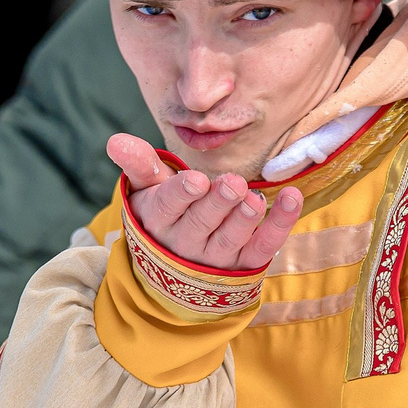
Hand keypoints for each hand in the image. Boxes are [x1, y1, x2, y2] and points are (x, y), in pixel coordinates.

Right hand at [108, 133, 300, 271]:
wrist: (180, 267)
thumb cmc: (167, 213)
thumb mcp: (149, 189)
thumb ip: (139, 164)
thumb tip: (115, 140)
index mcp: (160, 221)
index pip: (168, 208)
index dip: (182, 194)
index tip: (196, 180)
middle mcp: (186, 244)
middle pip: (202, 223)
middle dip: (218, 203)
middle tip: (233, 183)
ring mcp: (217, 259)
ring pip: (231, 239)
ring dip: (245, 218)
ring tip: (256, 197)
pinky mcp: (245, 265)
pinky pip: (264, 247)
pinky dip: (280, 225)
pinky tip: (292, 198)